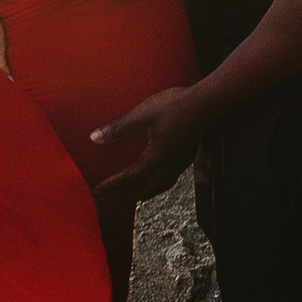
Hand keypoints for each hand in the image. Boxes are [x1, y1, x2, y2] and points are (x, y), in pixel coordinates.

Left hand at [89, 82, 208, 198]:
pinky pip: (171, 178)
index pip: (131, 177)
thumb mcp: (142, 113)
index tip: (98, 189)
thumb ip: (119, 127)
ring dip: (145, 194)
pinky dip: (160, 185)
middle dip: (128, 195)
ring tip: (134, 197)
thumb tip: (94, 138)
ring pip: (161, 185)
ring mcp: (180, 161)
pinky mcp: (187, 155)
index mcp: (157, 155)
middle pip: (147, 188)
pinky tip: (158, 180)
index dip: (113, 185)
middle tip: (113, 198)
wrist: (206, 102)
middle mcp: (169, 163)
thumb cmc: (174, 105)